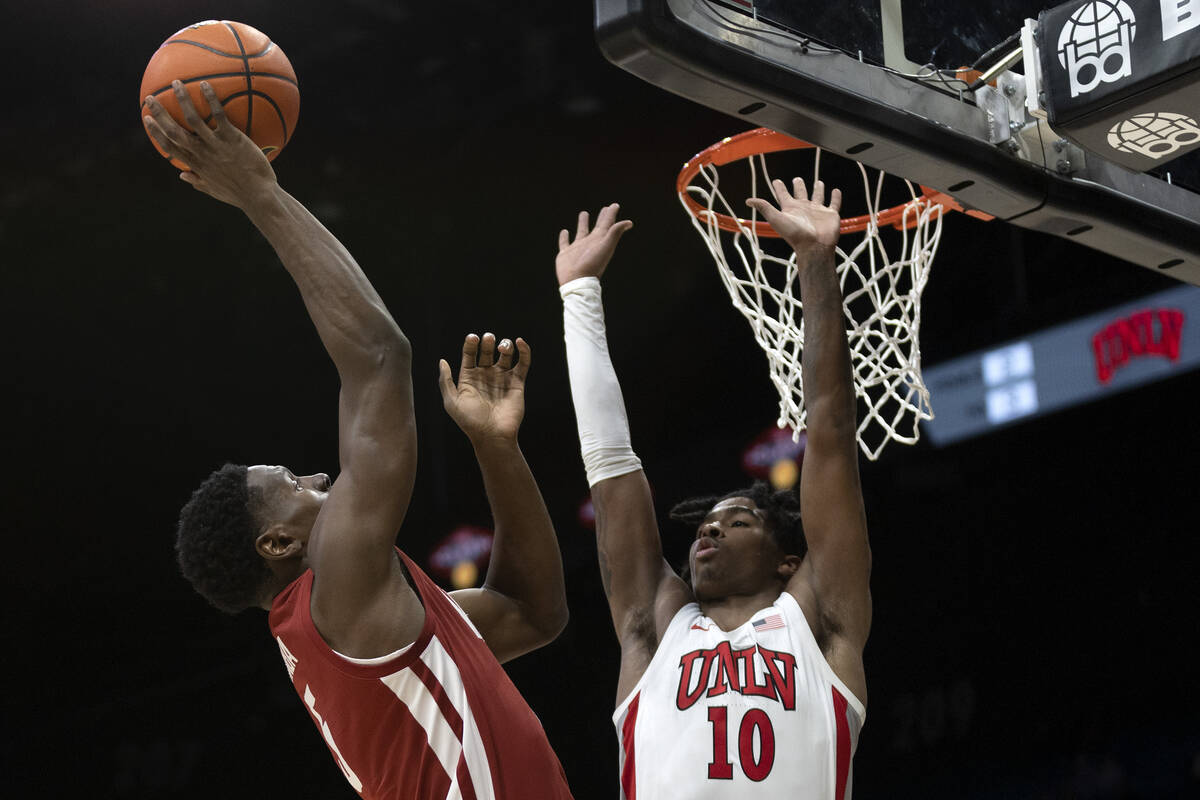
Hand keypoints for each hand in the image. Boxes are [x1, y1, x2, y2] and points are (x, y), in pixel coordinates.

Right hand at [142, 80, 276, 207]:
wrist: (259, 196)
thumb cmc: (239, 194)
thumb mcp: (214, 190)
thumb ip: (197, 181)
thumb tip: (182, 175)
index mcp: (195, 164)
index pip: (169, 146)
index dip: (156, 132)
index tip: (147, 119)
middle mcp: (201, 153)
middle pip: (173, 130)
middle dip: (159, 113)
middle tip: (150, 98)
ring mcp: (216, 145)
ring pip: (192, 119)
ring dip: (182, 99)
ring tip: (176, 83)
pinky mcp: (232, 138)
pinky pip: (219, 115)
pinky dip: (210, 99)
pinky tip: (205, 84)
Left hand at [439, 333, 529, 444]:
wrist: (493, 435)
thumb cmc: (470, 422)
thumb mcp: (452, 402)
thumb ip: (446, 381)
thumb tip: (442, 361)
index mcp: (469, 378)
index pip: (469, 355)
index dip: (470, 344)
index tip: (472, 337)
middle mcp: (486, 376)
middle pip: (487, 351)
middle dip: (487, 342)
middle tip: (488, 338)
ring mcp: (502, 378)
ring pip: (505, 355)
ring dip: (505, 345)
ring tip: (502, 346)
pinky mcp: (517, 383)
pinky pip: (522, 364)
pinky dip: (524, 351)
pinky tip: (519, 342)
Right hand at [555, 203, 633, 285]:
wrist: (577, 281)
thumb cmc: (592, 264)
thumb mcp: (605, 246)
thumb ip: (615, 233)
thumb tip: (629, 222)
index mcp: (600, 241)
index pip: (607, 224)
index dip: (611, 214)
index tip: (615, 205)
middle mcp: (590, 243)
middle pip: (598, 227)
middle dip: (602, 218)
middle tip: (605, 208)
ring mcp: (577, 248)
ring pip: (581, 232)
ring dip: (583, 223)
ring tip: (584, 213)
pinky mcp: (566, 254)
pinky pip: (564, 243)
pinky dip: (564, 237)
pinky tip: (564, 231)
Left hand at [746, 178, 841, 254]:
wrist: (814, 246)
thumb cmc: (795, 234)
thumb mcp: (776, 218)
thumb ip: (764, 208)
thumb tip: (748, 200)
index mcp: (791, 209)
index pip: (783, 195)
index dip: (779, 187)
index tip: (776, 181)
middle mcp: (804, 208)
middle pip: (801, 193)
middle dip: (799, 186)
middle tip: (796, 179)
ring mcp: (817, 211)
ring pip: (818, 196)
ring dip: (818, 189)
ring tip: (818, 182)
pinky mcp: (830, 214)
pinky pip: (834, 203)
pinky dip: (836, 197)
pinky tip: (836, 190)